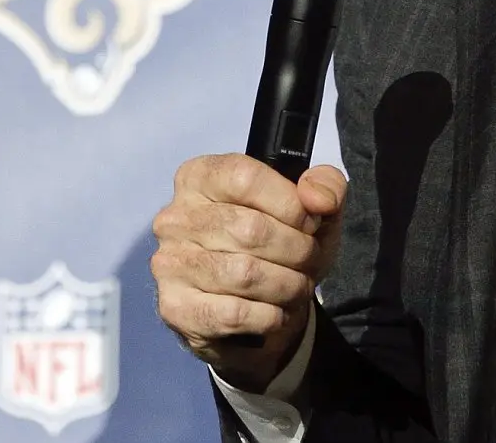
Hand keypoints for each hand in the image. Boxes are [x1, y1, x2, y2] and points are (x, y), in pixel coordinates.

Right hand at [151, 154, 345, 390]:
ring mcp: (169, 264)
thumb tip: (319, 199)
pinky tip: (275, 313)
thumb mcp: (312, 210)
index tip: (310, 223)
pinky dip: (269, 316)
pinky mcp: (175, 309)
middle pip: (250, 229)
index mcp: (200, 178)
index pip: (245, 178)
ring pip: (245, 274)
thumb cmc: (281, 248)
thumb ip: (326, 187)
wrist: (254, 316)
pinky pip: (235, 313)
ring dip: (287, 286)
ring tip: (296, 287)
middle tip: (309, 262)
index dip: (290, 204)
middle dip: (297, 251)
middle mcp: (175, 218)